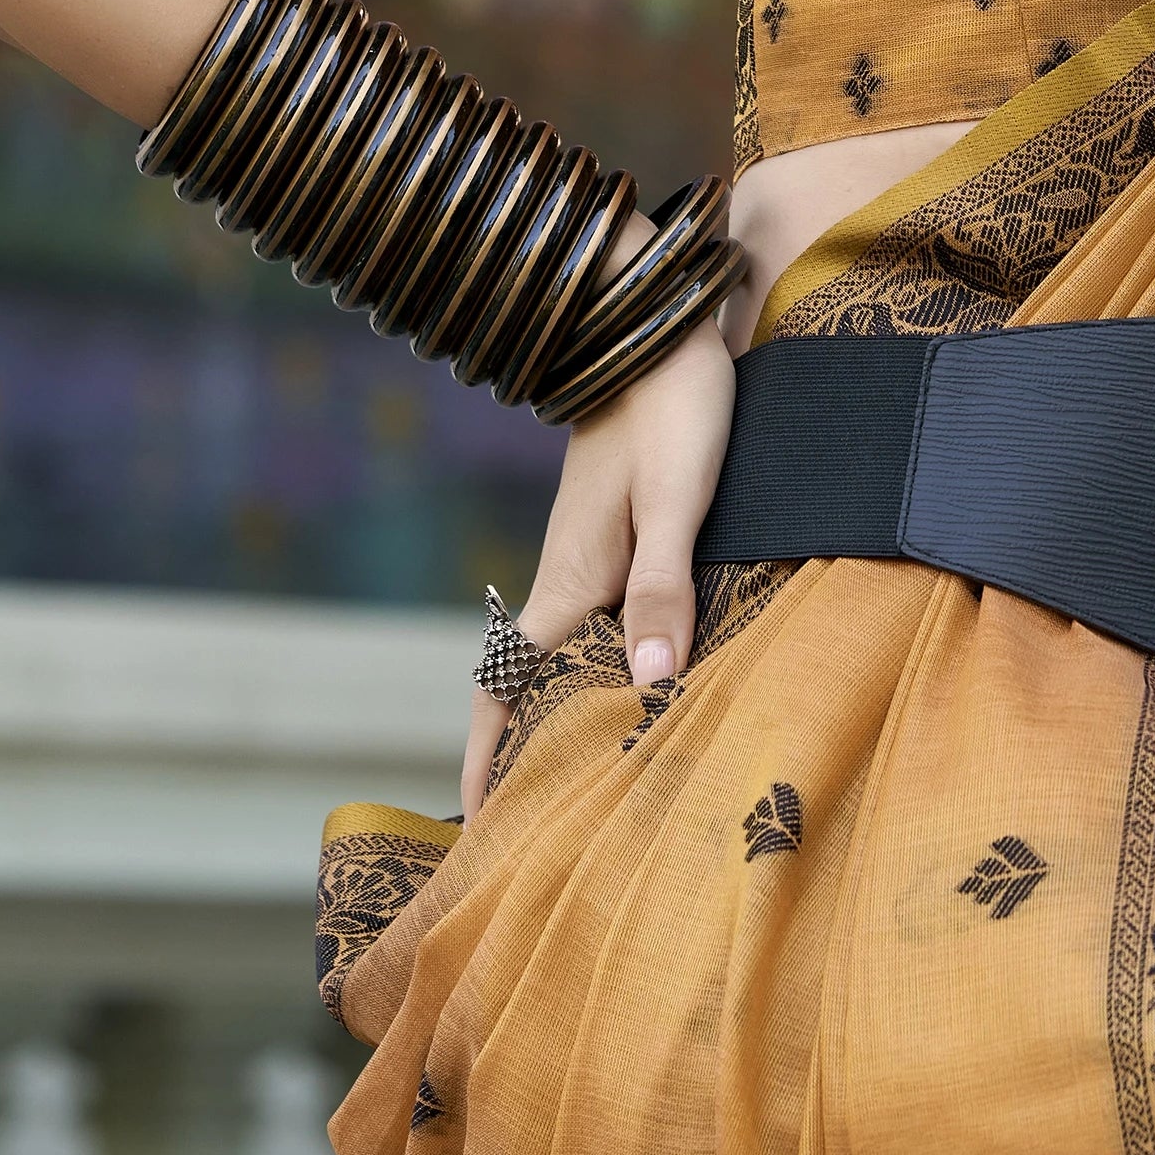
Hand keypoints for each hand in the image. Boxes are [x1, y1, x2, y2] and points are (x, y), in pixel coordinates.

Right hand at [458, 308, 739, 816]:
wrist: (656, 322)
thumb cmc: (671, 405)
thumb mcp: (678, 496)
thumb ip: (664, 582)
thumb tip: (650, 679)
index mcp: (569, 581)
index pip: (507, 690)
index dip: (489, 759)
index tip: (477, 828)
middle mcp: (568, 577)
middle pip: (531, 685)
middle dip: (526, 755)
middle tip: (540, 833)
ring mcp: (591, 555)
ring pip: (568, 654)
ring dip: (569, 711)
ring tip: (592, 778)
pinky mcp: (622, 534)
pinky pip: (602, 622)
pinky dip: (606, 666)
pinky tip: (641, 683)